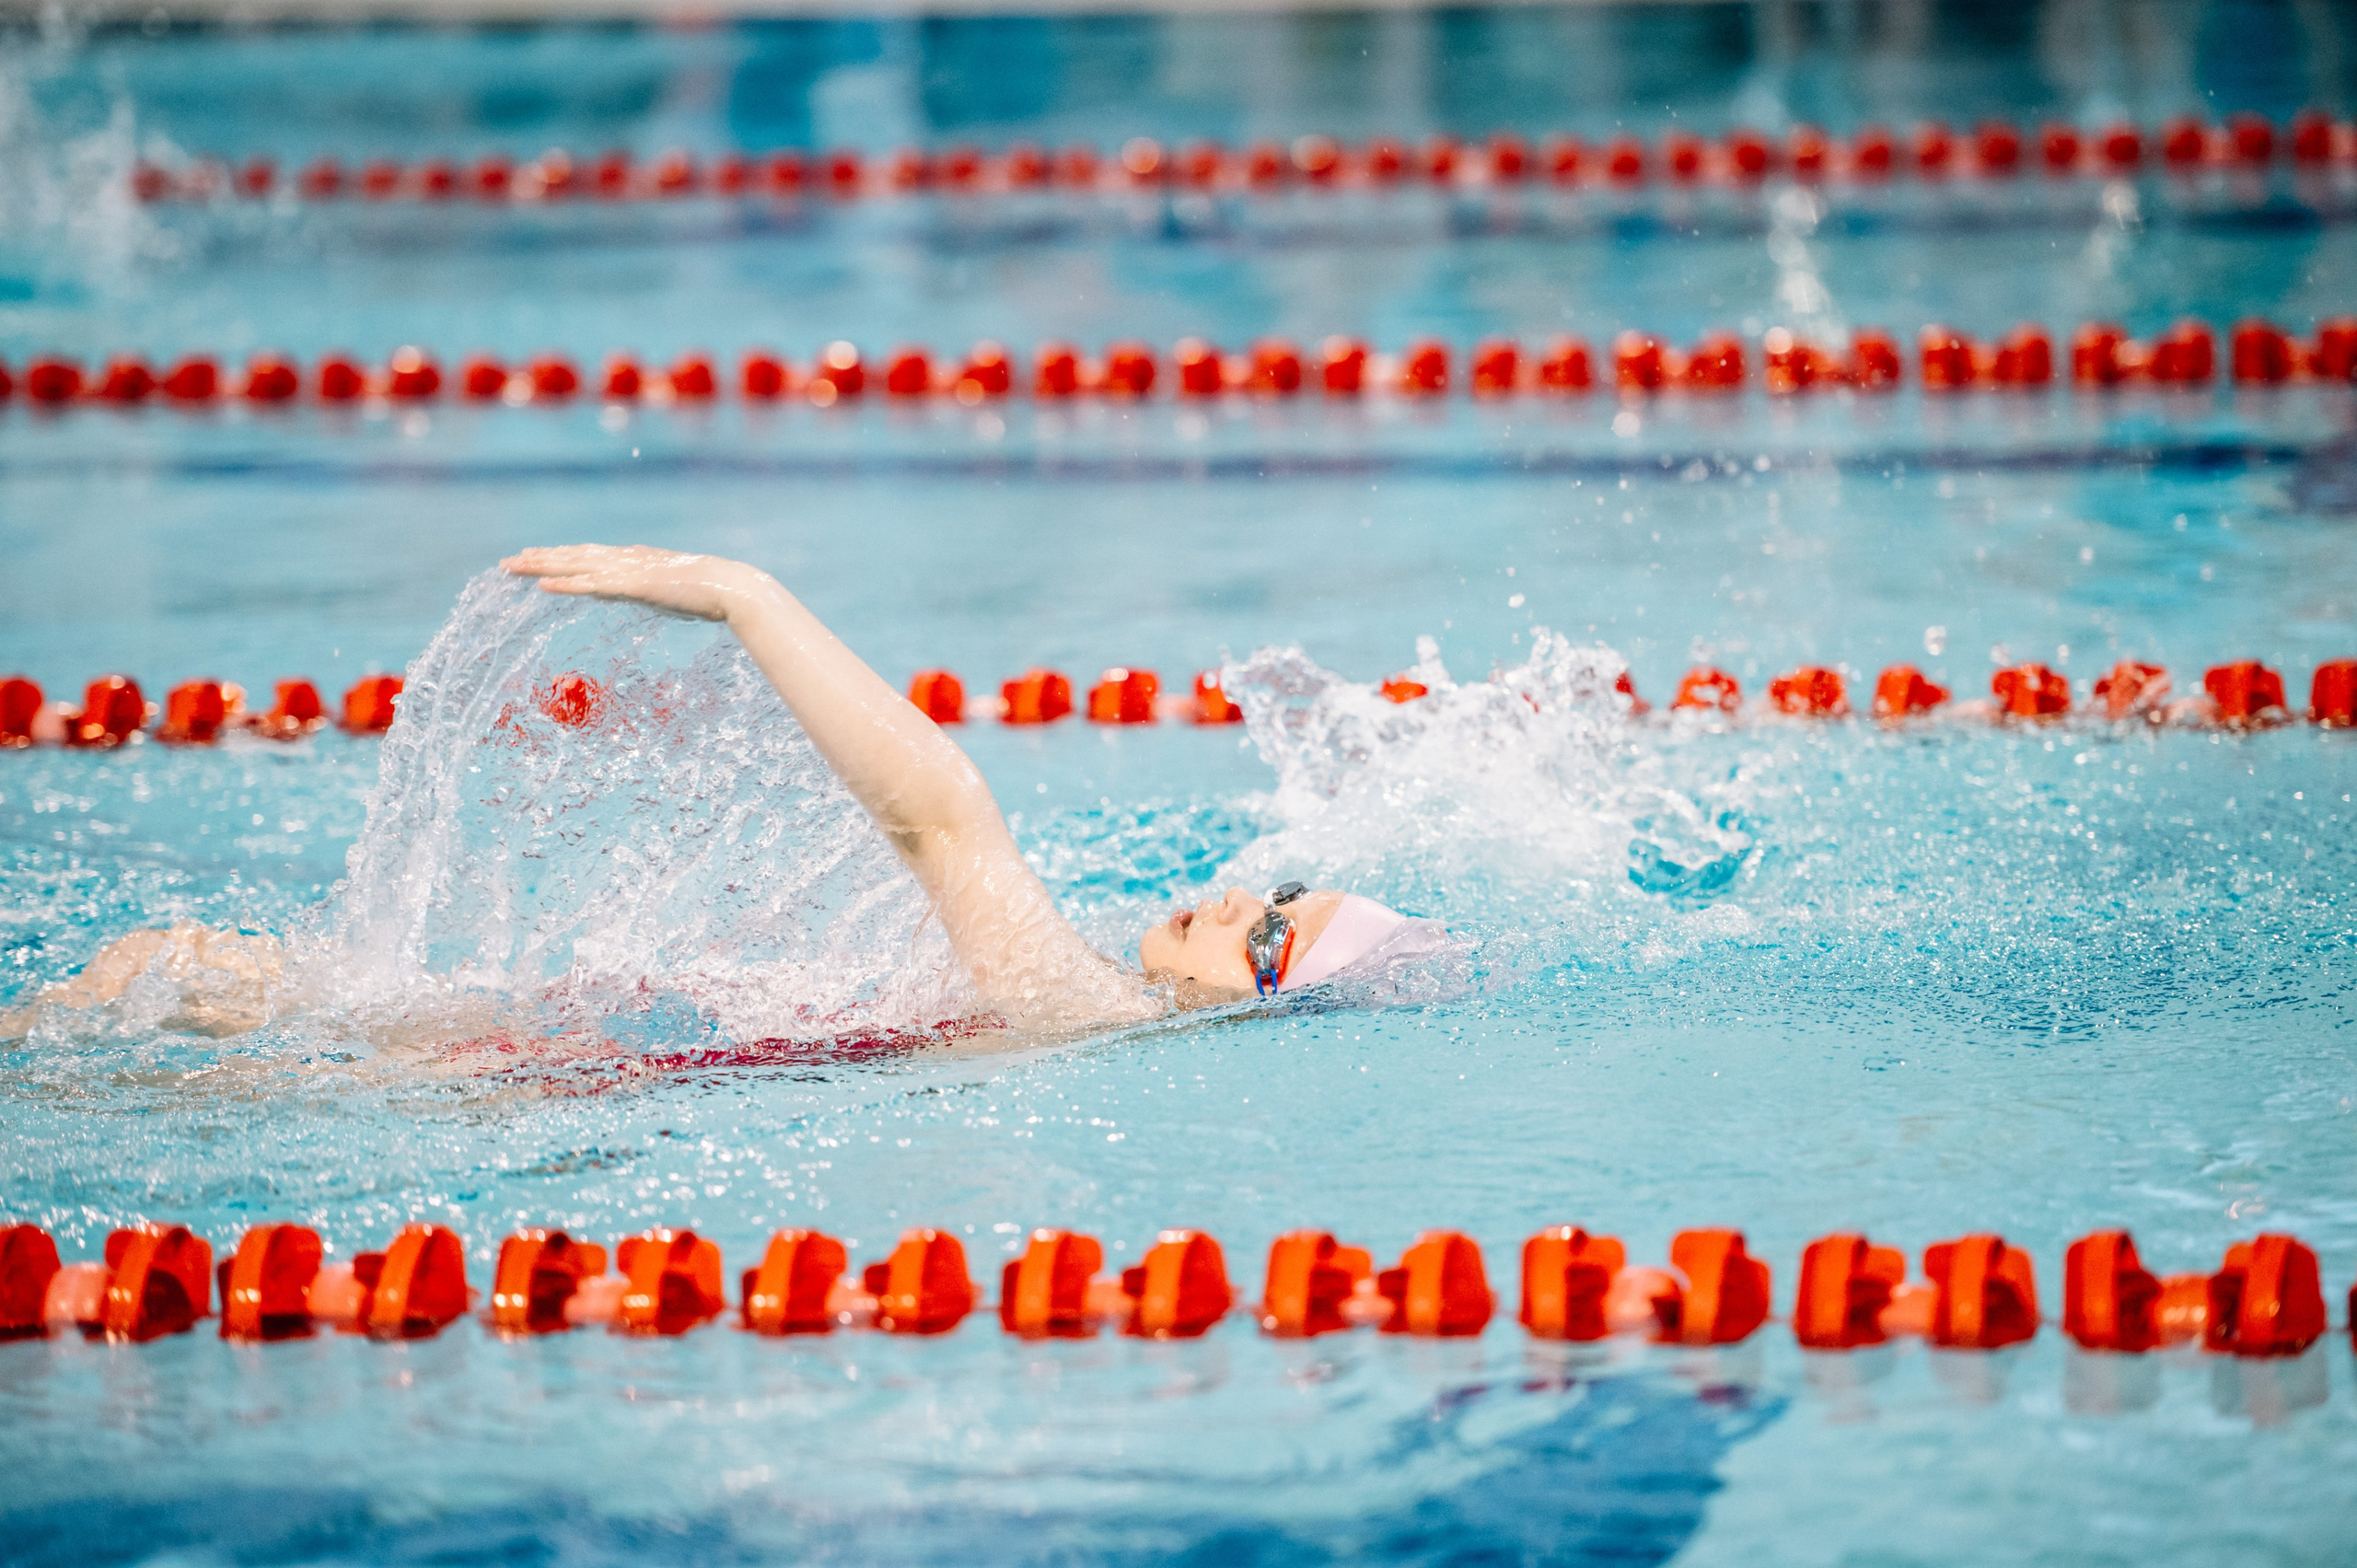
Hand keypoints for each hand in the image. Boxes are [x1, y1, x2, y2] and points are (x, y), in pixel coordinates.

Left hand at [501, 545, 762, 622]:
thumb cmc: (711, 592)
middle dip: (539, 559)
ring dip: (541, 566)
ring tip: (512, 567)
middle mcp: (626, 559)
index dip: (559, 556)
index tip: (535, 557)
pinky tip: (543, 586)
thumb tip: (640, 593)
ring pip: (574, 566)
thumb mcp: (672, 592)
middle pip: (573, 556)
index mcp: (635, 560)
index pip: (587, 556)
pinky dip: (566, 585)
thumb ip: (650, 590)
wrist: (731, 586)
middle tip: (508, 562)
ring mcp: (629, 571)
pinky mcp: (634, 585)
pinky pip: (591, 586)